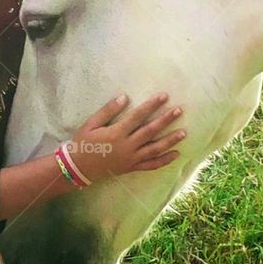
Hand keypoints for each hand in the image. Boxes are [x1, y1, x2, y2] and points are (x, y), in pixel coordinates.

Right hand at [66, 92, 186, 183]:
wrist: (78, 167)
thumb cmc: (83, 142)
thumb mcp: (91, 124)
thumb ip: (108, 110)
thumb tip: (124, 97)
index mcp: (117, 133)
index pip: (138, 116)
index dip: (152, 105)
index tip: (164, 96)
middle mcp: (127, 146)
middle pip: (150, 131)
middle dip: (166, 120)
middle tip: (179, 110)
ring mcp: (131, 158)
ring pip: (155, 149)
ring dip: (170, 140)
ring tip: (184, 132)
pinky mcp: (131, 167)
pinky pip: (151, 165)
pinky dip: (164, 161)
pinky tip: (176, 155)